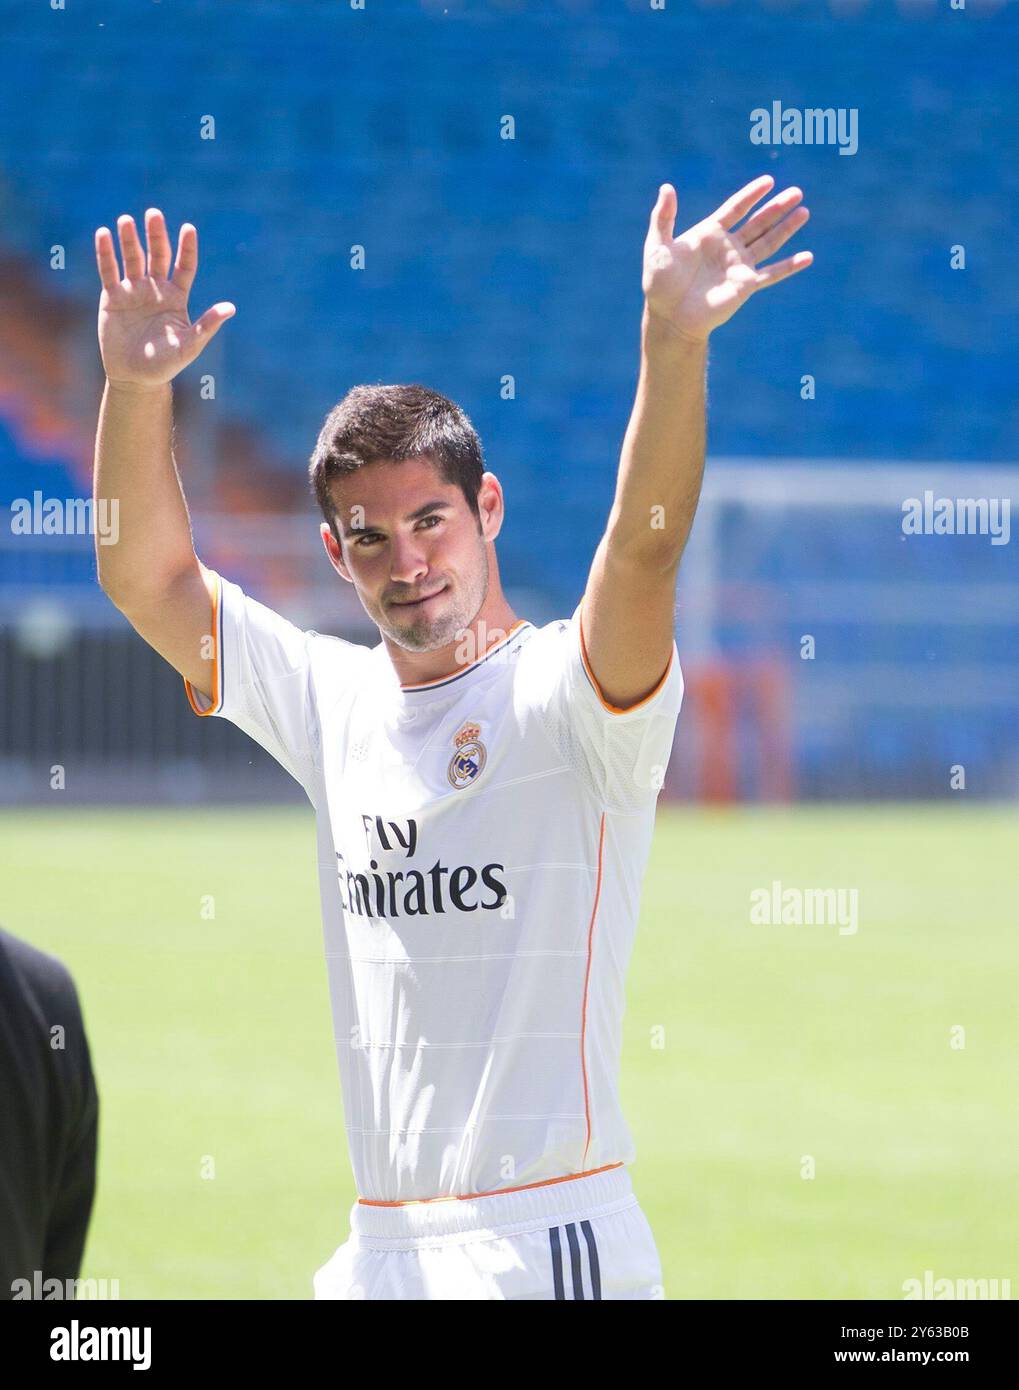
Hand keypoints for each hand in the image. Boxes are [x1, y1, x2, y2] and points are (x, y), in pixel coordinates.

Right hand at [94, 209, 234, 387]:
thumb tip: (231, 308)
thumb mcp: (189, 345)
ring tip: (126, 220)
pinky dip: (106, 253)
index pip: (184, 266)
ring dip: (130, 239)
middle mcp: (156, 289)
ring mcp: (133, 291)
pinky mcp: (112, 297)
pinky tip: (103, 234)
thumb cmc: (165, 364)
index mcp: (177, 297)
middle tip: (154, 214)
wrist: (135, 377)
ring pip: (133, 259)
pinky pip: (108, 271)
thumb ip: (207, 325)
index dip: (186, 248)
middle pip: (158, 256)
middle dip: (156, 235)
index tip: (188, 228)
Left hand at [642, 175, 811, 343]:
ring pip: (769, 242)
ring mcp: (739, 265)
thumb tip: (667, 187)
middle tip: (797, 192)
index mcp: (710, 233)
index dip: (751, 194)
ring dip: (787, 228)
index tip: (768, 181)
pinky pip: (772, 274)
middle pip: (758, 222)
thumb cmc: (660, 283)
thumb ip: (663, 217)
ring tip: (804, 211)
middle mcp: (728, 247)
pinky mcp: (746, 285)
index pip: (735, 208)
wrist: (670, 316)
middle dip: (777, 207)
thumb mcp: (658, 245)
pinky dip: (790, 266)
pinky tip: (808, 257)